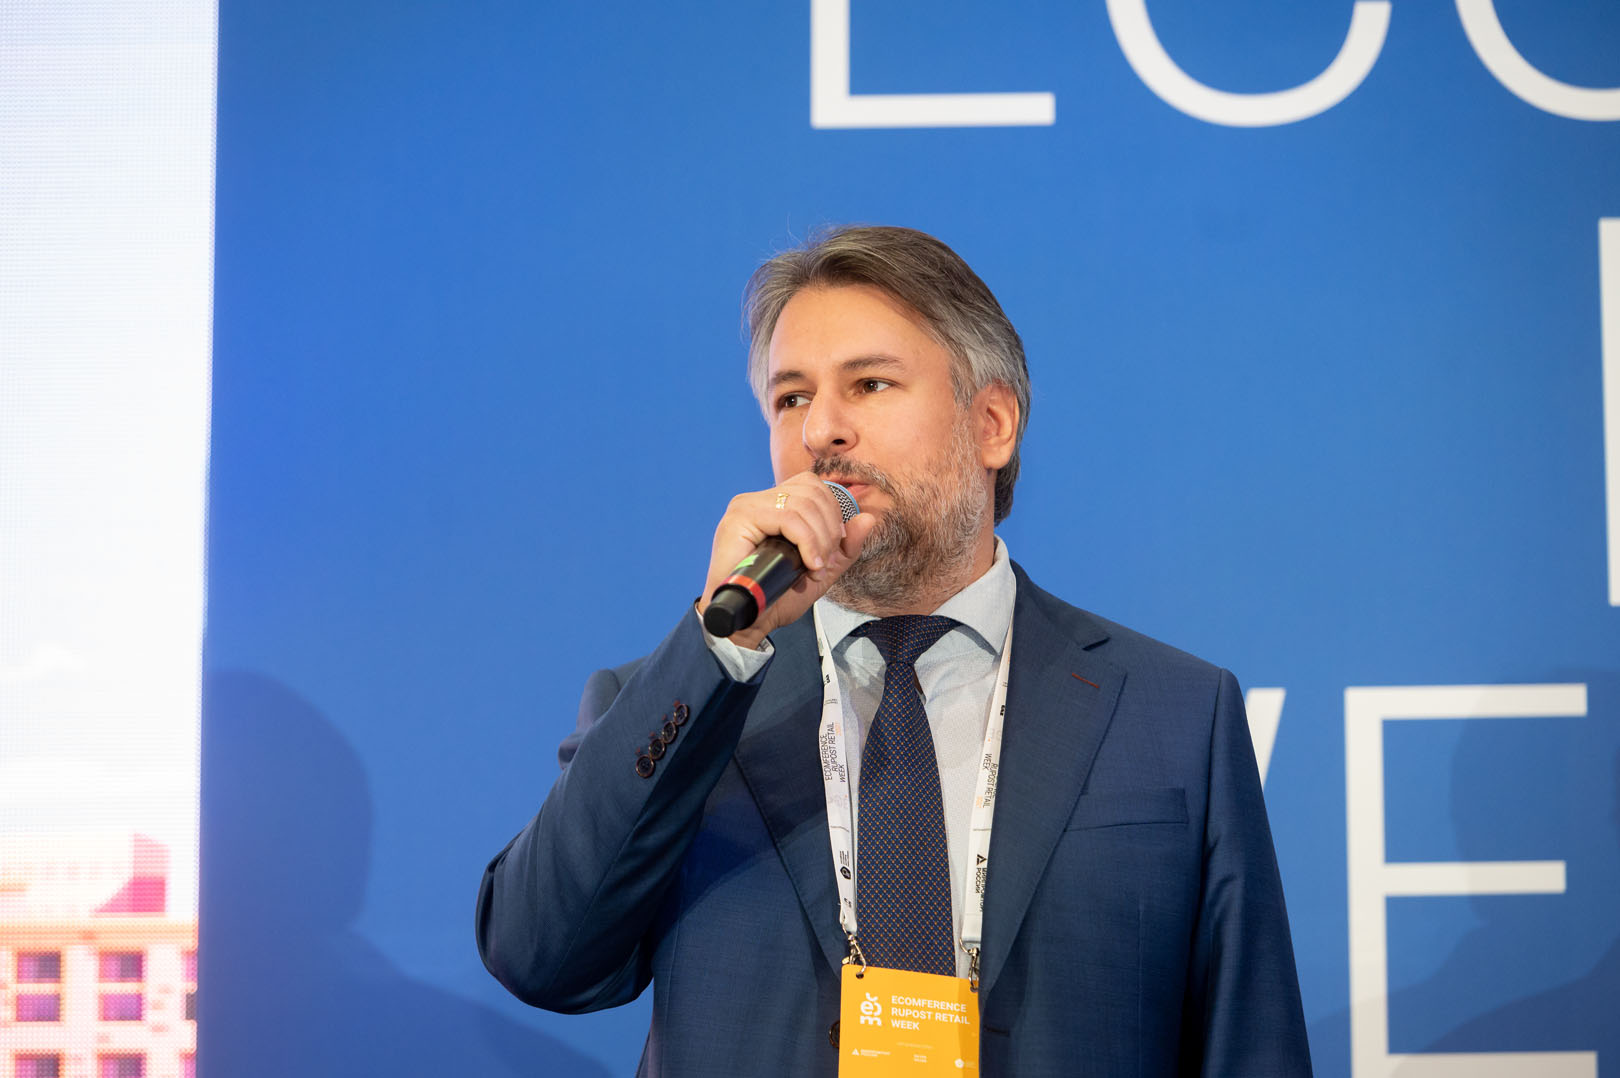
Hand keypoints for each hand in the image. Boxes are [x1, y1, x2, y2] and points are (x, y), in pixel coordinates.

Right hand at [697, 472, 876, 648]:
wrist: (749, 622)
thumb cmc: (778, 597)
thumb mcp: (823, 571)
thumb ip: (846, 547)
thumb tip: (867, 518)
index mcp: (774, 505)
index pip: (813, 486)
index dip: (832, 514)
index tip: (830, 550)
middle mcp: (758, 500)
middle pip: (812, 492)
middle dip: (829, 530)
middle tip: (823, 563)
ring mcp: (746, 506)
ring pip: (802, 504)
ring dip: (819, 540)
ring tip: (814, 567)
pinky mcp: (740, 519)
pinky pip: (787, 519)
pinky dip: (807, 542)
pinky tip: (808, 564)